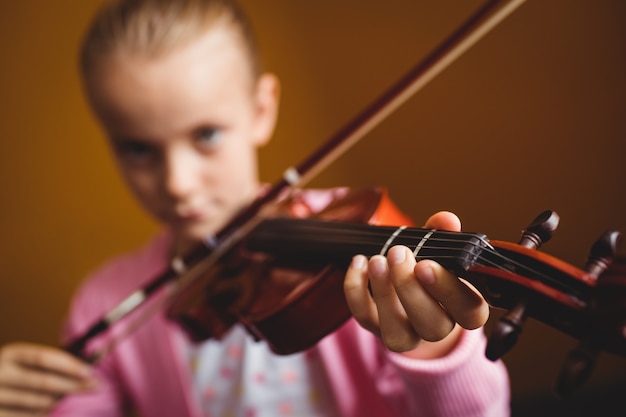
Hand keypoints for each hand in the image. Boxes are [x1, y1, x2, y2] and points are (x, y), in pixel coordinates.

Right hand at [0, 343, 96, 415]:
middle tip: (95, 386)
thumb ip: (50, 363)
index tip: (89, 371)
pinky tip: (55, 409)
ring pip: (38, 402)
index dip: (68, 365)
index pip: (43, 358)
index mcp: (11, 355)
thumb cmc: (17, 374)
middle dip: (73, 385)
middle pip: (44, 382)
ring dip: (61, 400)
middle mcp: (0, 374)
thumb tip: (86, 369)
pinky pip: (29, 416)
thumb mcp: (26, 362)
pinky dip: (45, 413)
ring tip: (76, 397)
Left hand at [344, 211, 488, 357]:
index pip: (469, 312)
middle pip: (434, 328)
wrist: (402, 285)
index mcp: (463, 307)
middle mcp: (437, 327)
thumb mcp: (437, 246)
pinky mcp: (376, 329)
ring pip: (398, 336)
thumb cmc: (427, 264)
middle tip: (398, 254)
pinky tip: (359, 262)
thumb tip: (446, 220)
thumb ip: (443, 233)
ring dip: (384, 295)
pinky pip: (364, 319)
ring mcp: (406, 334)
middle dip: (411, 290)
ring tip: (376, 260)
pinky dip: (356, 291)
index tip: (425, 264)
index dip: (448, 291)